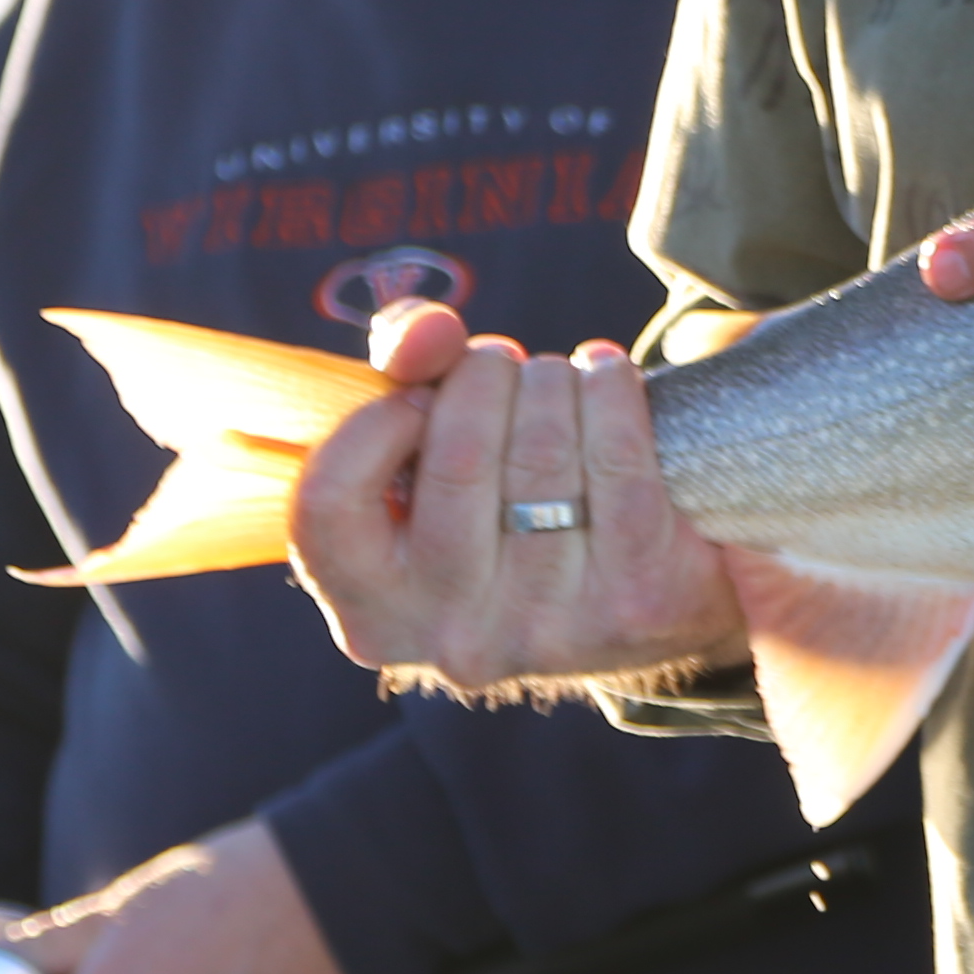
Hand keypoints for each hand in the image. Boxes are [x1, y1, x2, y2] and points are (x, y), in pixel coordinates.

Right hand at [285, 315, 767, 698]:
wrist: (643, 604)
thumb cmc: (503, 510)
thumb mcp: (427, 458)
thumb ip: (400, 370)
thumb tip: (429, 333)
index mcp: (374, 618)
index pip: (331, 501)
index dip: (376, 423)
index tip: (421, 398)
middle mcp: (455, 640)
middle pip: (458, 454)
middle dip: (486, 376)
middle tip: (503, 368)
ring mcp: (548, 628)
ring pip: (543, 448)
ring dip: (553, 380)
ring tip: (557, 380)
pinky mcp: (637, 600)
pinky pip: (618, 457)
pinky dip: (613, 390)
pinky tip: (607, 377)